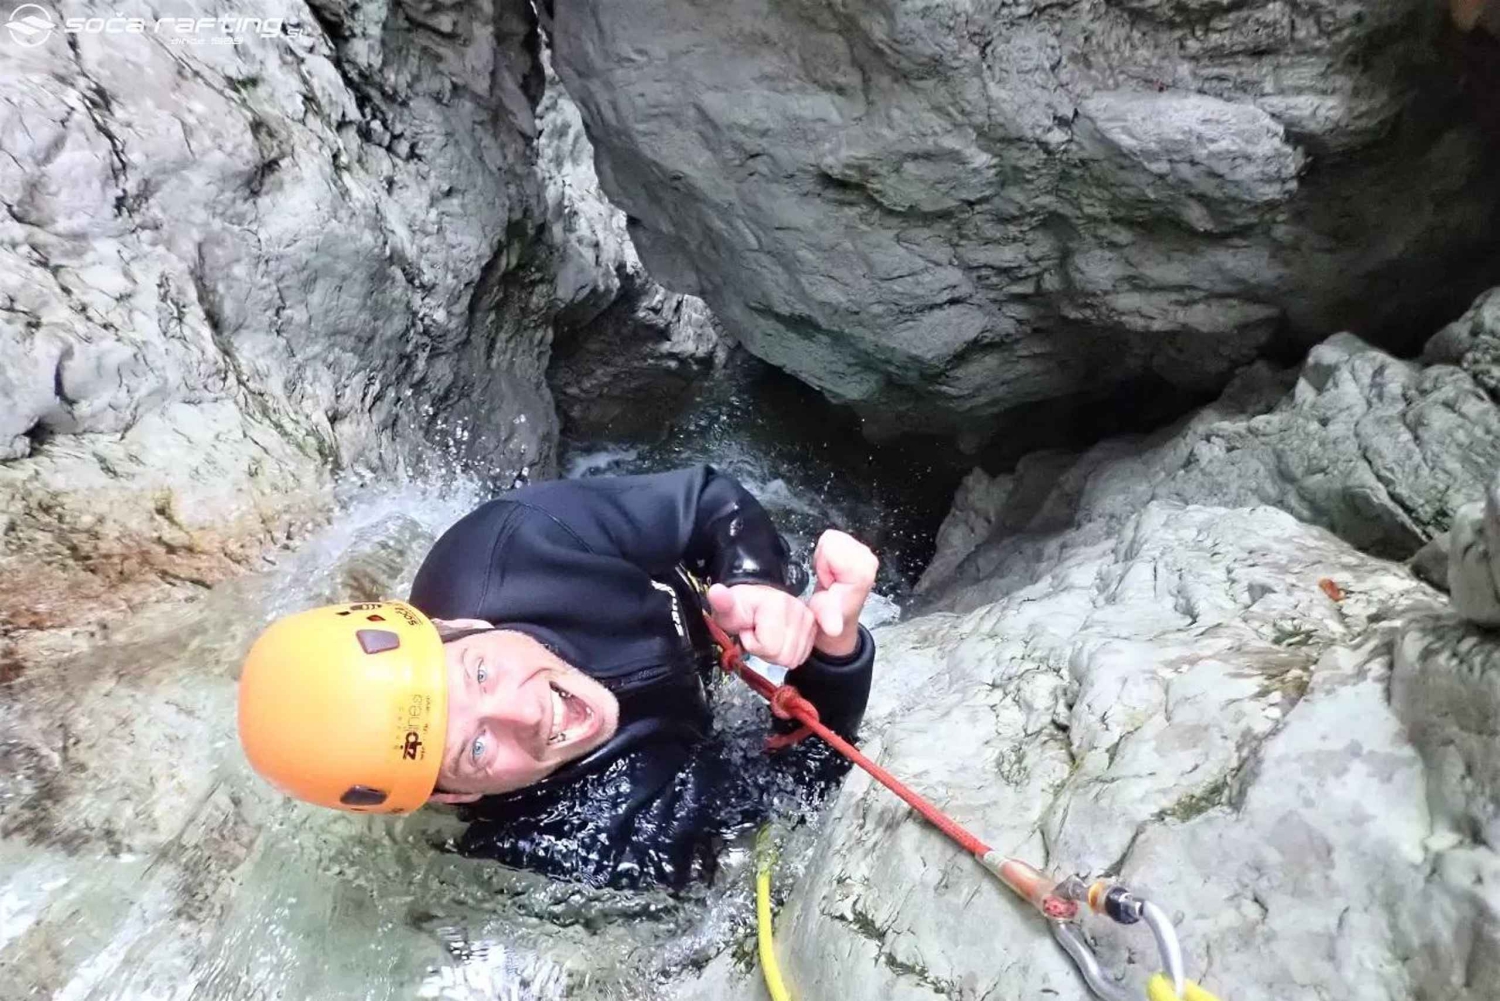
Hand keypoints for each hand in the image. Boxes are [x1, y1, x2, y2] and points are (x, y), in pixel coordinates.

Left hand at [707, 583, 817, 667]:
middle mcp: (798, 610)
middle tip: (757, 634)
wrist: (754, 603)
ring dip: (775, 653)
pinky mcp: (812, 629)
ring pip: (792, 659)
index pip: (769, 647)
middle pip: (783, 656)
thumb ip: (722, 603)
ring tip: (766, 636)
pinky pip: (800, 656)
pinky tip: (777, 639)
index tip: (749, 629)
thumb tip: (716, 592)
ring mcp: (807, 620)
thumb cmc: (740, 608)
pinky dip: (786, 653)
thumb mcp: (726, 608)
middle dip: (765, 651)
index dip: (753, 643)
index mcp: (778, 604)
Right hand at [806, 530, 877, 657]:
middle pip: (832, 539)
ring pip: (832, 537)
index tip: (828, 583)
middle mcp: (868, 559)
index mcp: (863, 573)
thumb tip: (833, 628)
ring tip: (832, 577)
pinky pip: (833, 538)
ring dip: (826, 558)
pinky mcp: (859, 548)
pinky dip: (828, 554)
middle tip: (830, 580)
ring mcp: (864, 553)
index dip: (822, 564)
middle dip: (824, 560)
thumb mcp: (825, 618)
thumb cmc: (833, 615)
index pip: (830, 545)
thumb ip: (829, 617)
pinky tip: (833, 572)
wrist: (839, 616)